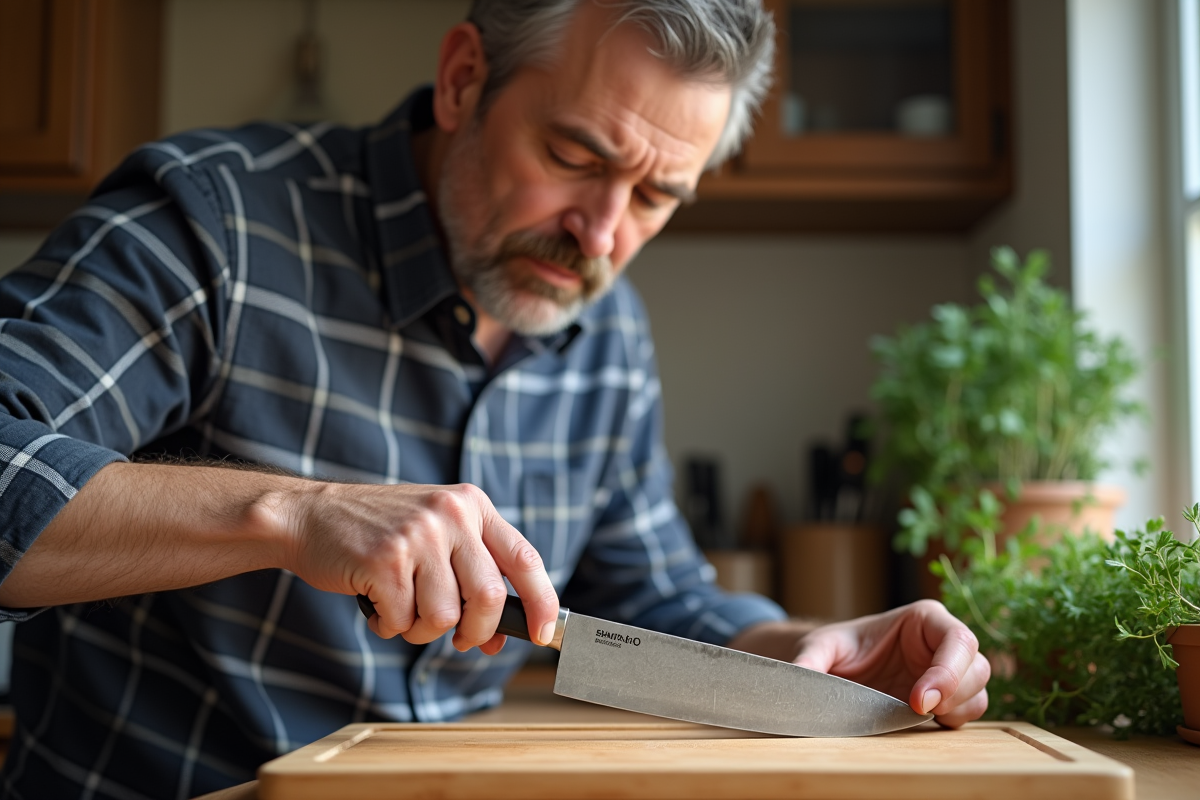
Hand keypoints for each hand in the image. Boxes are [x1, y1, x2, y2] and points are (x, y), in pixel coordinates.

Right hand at [274, 481, 558, 653]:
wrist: (310, 515)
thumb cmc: (377, 533)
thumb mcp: (436, 538)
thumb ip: (471, 578)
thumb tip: (498, 638)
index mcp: (472, 505)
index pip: (526, 558)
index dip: (542, 602)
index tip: (545, 634)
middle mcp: (451, 514)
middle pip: (488, 597)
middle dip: (475, 631)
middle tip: (459, 639)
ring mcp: (418, 535)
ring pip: (444, 617)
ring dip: (422, 629)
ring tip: (401, 608)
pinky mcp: (385, 559)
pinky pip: (403, 621)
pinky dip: (389, 626)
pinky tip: (376, 603)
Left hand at [790, 600, 989, 727]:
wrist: (839, 668)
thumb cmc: (837, 649)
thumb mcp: (820, 648)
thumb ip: (810, 661)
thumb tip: (796, 679)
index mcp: (924, 619)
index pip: (956, 638)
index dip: (947, 670)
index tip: (918, 700)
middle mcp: (944, 642)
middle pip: (977, 665)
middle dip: (955, 692)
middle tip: (918, 711)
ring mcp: (951, 671)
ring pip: (978, 690)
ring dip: (958, 708)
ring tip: (922, 717)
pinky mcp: (950, 697)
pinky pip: (969, 710)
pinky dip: (956, 720)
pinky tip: (927, 723)